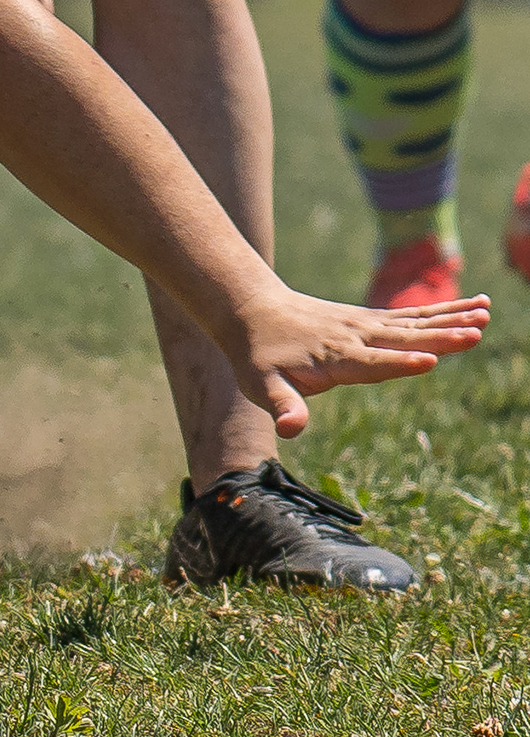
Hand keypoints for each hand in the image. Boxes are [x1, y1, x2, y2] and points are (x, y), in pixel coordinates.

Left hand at [220, 290, 487, 436]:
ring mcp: (367, 325)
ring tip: (486, 315)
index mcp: (335, 359)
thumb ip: (282, 405)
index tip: (428, 361)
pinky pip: (414, 316)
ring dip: (452, 320)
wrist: (251, 310)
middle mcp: (356, 338)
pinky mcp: (373, 319)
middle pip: (403, 339)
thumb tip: (290, 429)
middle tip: (475, 333)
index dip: (398, 364)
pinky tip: (479, 306)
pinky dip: (445, 311)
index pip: (371, 363)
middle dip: (439, 338)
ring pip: (415, 324)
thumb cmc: (257, 355)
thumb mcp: (259, 384)